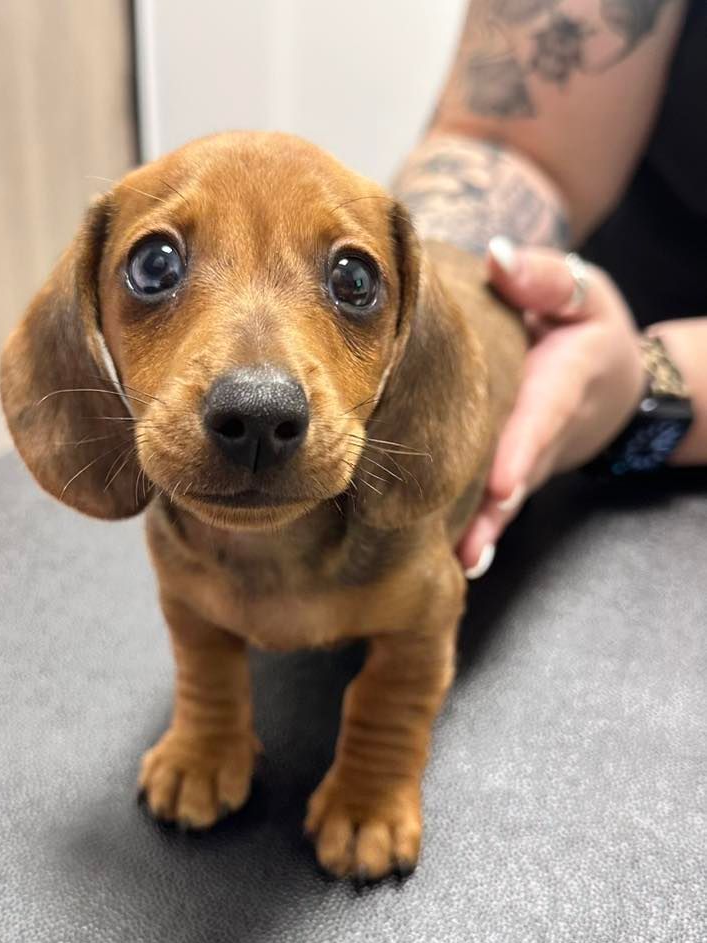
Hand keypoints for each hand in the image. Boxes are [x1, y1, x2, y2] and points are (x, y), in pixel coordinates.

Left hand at [457, 238, 645, 576]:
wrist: (613, 381)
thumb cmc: (587, 329)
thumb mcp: (583, 293)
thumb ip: (545, 278)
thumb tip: (497, 258)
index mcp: (561, 385)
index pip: (540, 419)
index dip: (521, 452)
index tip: (502, 483)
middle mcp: (544, 434)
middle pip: (517, 475)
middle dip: (494, 513)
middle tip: (466, 550)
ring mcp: (527, 461)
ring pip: (502, 498)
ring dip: (482, 530)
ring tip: (455, 562)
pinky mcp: (509, 472)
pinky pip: (489, 499)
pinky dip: (474, 526)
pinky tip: (450, 556)